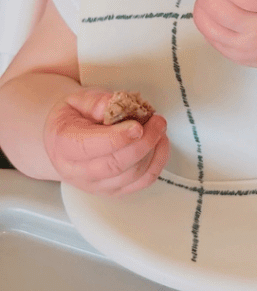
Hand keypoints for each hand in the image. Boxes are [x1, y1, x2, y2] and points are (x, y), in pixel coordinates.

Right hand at [44, 88, 168, 194]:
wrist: (67, 138)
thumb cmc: (75, 117)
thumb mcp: (78, 100)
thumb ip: (95, 101)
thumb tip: (112, 105)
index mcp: (63, 145)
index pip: (88, 147)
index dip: (116, 138)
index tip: (138, 126)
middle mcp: (76, 171)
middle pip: (114, 165)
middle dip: (142, 143)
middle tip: (158, 122)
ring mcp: (95, 185)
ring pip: (131, 176)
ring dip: (152, 151)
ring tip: (159, 128)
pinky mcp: (114, 190)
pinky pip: (142, 182)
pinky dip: (157, 162)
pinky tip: (160, 143)